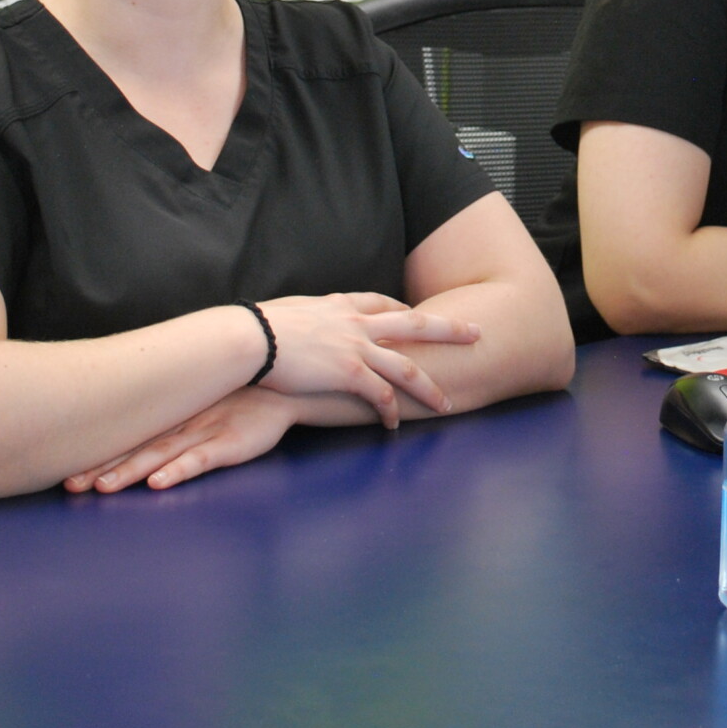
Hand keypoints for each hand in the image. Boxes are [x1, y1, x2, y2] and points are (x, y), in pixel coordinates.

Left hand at [66, 388, 295, 493]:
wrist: (281, 386)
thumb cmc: (238, 397)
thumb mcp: (199, 404)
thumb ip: (171, 420)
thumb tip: (134, 430)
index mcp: (169, 417)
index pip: (126, 438)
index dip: (95, 454)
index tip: (61, 470)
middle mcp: (179, 425)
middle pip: (134, 449)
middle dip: (101, 467)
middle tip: (70, 485)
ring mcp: (202, 433)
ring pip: (159, 455)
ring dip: (130, 471)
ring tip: (103, 486)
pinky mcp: (228, 444)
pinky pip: (199, 459)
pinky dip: (178, 470)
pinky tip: (158, 482)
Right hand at [254, 292, 479, 427]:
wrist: (250, 338)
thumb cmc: (257, 327)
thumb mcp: (289, 311)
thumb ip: (305, 316)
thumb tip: (296, 323)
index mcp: (340, 305)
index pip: (382, 302)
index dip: (403, 309)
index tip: (416, 313)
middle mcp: (356, 323)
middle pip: (416, 324)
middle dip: (450, 329)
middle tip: (477, 333)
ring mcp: (356, 347)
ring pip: (407, 368)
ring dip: (430, 388)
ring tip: (447, 404)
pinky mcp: (348, 373)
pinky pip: (380, 395)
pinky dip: (391, 411)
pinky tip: (395, 424)